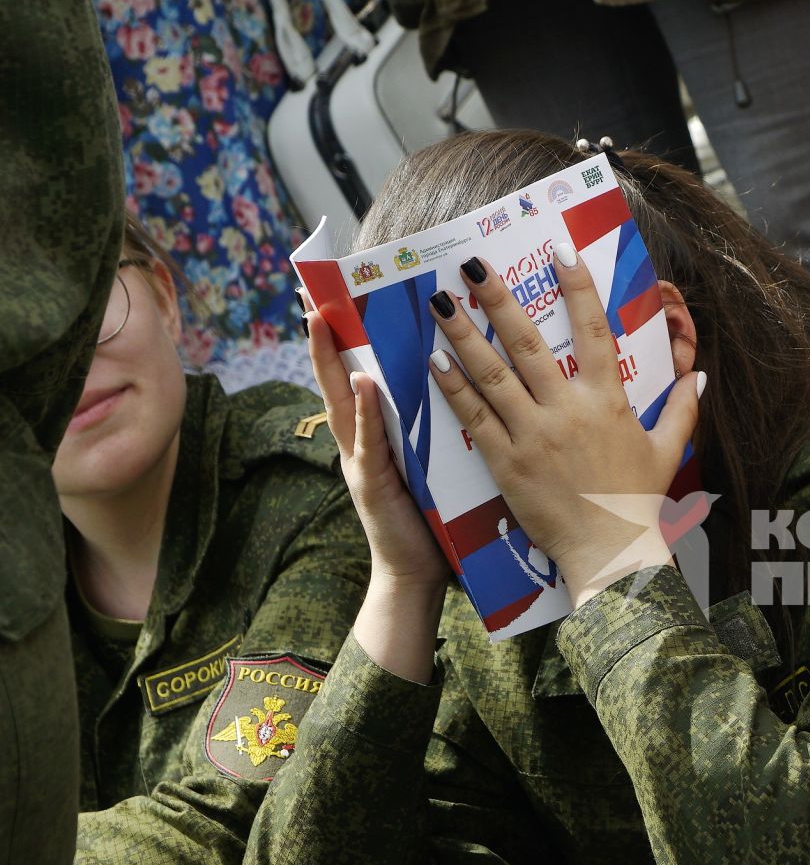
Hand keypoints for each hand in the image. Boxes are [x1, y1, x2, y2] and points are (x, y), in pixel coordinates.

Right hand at [306, 307, 450, 591]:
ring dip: (330, 360)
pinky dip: (364, 412)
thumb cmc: (427, 516)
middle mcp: (358, 441)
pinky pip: (369, 441)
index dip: (341, 336)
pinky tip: (362, 384)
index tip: (330, 294)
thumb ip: (423, 423)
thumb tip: (447, 375)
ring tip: (319, 319)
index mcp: (374, 432)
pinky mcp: (373, 484)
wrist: (416, 573)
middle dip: (320, 336)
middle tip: (308, 291)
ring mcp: (360, 461)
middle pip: (334, 378)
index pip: (353, 373)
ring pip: (341, 402)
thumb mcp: (424, 459)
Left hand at [426, 244, 699, 603]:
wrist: (611, 552)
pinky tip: (434, 362)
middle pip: (527, 342)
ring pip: (492, 375)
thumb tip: (697, 375)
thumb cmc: (640, 501)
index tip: (559, 250)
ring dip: (463, 335)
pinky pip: (476, 419)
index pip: (593, 330)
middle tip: (470, 264)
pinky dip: (454, 389)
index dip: (577, 287)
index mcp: (608, 401)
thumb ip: (681, 408)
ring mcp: (534, 435)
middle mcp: (568, 410)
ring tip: (439, 303)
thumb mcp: (669, 450)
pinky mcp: (508, 463)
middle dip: (496, 298)